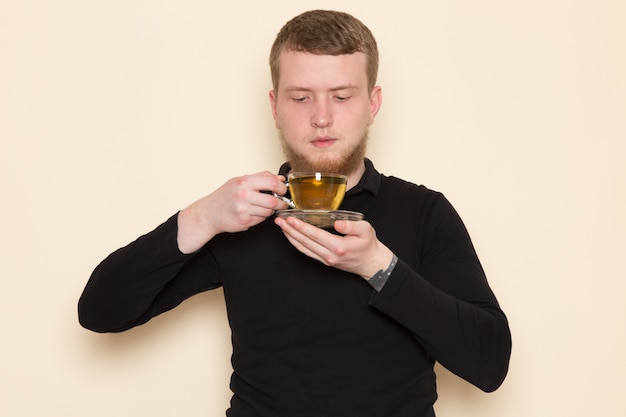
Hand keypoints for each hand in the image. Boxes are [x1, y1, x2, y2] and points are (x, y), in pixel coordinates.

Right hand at [177, 172, 288, 252]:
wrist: (209, 213)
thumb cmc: (224, 196)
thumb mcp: (240, 181)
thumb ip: (260, 178)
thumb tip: (280, 178)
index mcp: (244, 182)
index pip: (271, 182)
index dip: (282, 187)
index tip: (284, 190)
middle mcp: (243, 195)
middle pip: (273, 200)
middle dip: (281, 203)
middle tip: (282, 203)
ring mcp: (243, 209)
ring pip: (268, 211)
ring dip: (269, 211)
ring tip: (261, 207)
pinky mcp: (244, 221)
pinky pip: (261, 219)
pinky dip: (260, 217)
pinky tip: (252, 213)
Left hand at [274, 216, 393, 278]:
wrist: (371, 263)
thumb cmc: (368, 245)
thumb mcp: (366, 230)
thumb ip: (351, 225)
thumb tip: (337, 223)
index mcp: (339, 247)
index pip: (315, 235)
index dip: (301, 227)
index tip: (291, 219)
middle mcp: (329, 255)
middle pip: (305, 242)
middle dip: (290, 230)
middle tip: (279, 220)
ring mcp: (325, 260)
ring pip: (303, 248)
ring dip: (290, 237)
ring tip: (281, 226)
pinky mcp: (324, 261)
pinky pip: (307, 252)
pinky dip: (297, 244)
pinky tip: (291, 236)